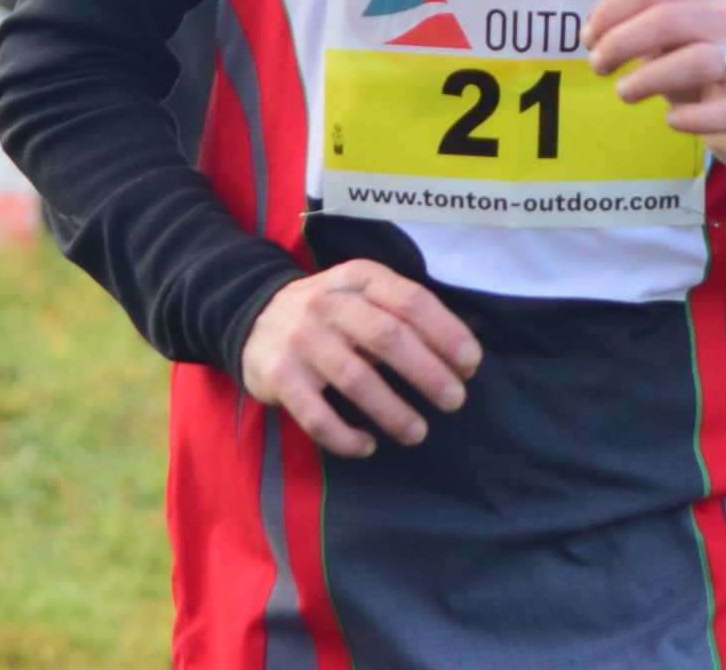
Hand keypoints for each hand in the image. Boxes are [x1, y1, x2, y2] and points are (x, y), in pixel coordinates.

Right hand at [240, 259, 479, 457]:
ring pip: (355, 380)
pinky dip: (345, 437)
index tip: (471, 364)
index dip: (446, 333)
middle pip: (387, 337)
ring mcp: (301, 339)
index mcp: (358, 278)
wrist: (254, 316)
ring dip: (393, 411)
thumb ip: (403, 316)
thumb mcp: (363, 295)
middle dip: (427, 372)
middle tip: (455, 400)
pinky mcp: (280, 376)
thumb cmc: (331, 313)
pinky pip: (317, 416)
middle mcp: (328, 303)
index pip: (410, 301)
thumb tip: (461, 360)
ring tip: (418, 432)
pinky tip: (367, 446)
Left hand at [583, 0, 725, 171]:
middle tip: (598, 67)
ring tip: (624, 93)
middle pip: (668, 18)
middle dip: (621, 42)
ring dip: (650, 78)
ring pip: (698, 60)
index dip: (609, 12)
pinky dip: (694, 118)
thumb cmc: (698, 67)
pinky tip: (671, 121)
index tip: (589, 40)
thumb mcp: (661, 31)